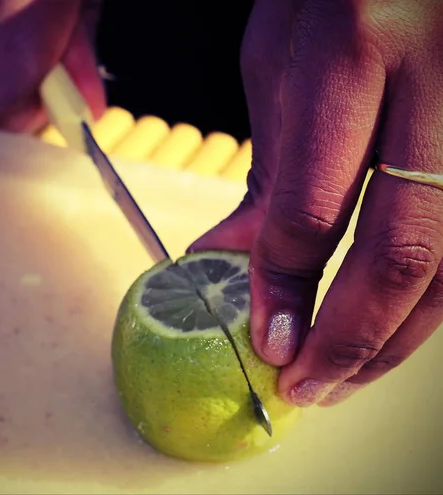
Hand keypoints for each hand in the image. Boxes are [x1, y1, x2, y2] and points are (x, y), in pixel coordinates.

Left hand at [190, 0, 442, 406]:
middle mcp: (440, 84)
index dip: (284, 286)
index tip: (265, 339)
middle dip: (350, 340)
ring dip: (395, 339)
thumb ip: (267, 166)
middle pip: (402, 252)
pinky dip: (426, 300)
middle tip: (306, 389)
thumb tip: (230, 256)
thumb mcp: (277, 64)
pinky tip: (388, 327)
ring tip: (343, 378)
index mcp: (358, 47)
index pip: (313, 205)